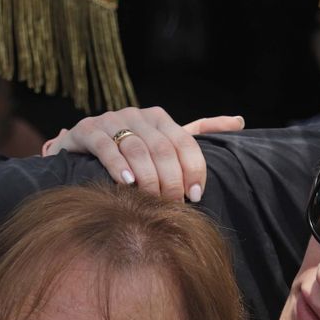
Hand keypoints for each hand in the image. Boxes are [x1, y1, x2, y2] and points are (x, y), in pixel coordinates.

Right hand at [42, 106, 243, 202]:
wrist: (79, 151)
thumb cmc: (128, 152)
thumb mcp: (164, 141)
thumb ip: (197, 133)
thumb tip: (240, 121)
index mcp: (158, 117)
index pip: (184, 141)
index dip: (193, 168)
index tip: (195, 195)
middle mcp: (135, 114)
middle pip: (162, 148)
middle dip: (171, 179)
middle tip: (172, 205)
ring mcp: (110, 121)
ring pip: (136, 149)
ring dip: (147, 178)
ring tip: (151, 200)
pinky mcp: (86, 130)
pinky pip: (105, 146)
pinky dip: (117, 164)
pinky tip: (125, 182)